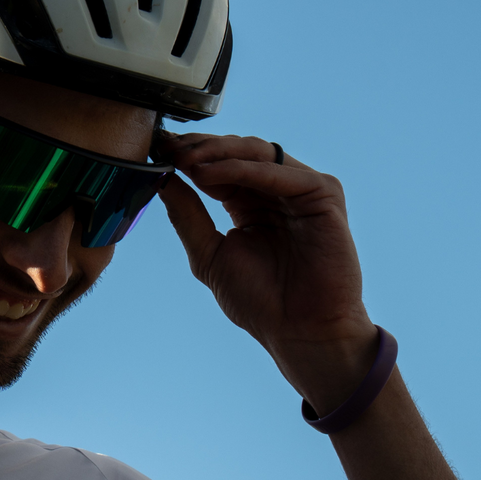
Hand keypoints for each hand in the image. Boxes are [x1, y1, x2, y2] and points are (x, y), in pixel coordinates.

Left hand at [157, 134, 376, 411]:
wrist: (299, 331)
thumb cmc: (259, 301)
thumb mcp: (209, 254)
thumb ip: (187, 216)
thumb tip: (162, 179)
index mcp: (248, 202)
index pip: (218, 165)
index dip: (188, 155)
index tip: (156, 149)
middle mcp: (275, 191)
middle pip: (236, 151)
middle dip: (200, 148)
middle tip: (168, 148)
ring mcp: (301, 190)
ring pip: (258, 153)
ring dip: (218, 152)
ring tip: (184, 159)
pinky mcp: (324, 195)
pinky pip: (280, 174)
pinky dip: (244, 169)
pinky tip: (211, 174)